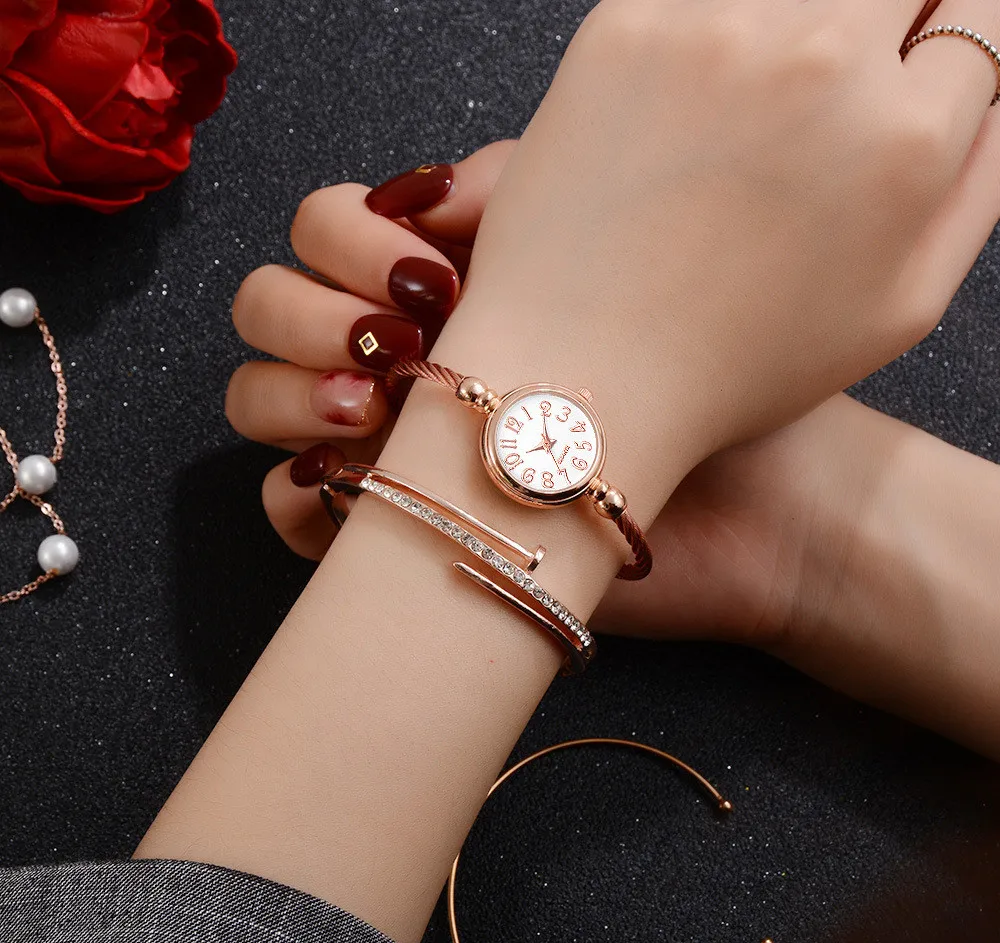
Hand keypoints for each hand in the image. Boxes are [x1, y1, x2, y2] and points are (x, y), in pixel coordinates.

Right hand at [228, 140, 850, 649]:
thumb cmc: (695, 367)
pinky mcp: (390, 527)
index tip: (426, 272)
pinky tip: (356, 477)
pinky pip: (287, 510)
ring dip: (289, 392)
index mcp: (440, 283)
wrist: (757, 502)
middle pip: (268, 308)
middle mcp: (403, 357)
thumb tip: (424, 191)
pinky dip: (297, 493)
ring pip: (258, 400)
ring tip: (376, 407)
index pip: (323, 231)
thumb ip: (515, 191)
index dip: (345, 237)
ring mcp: (387, 444)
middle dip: (306, 312)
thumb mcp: (611, 239)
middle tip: (396, 342)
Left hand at [448, 0, 999, 468]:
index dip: (940, 43)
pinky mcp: (627, 28)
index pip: (973, 17)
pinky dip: (708, 34)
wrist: (580, 374)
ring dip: (791, 29)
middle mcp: (822, 64)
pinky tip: (685, 106)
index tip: (906, 67)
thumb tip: (981, 94)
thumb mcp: (897, 312)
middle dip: (876, 28)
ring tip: (743, 116)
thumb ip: (970, 186)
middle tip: (819, 95)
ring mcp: (718, 34)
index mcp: (904, 139)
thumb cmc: (725, 367)